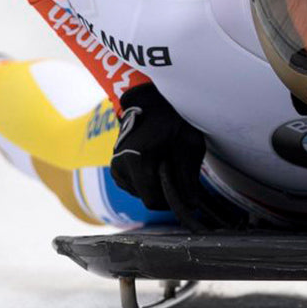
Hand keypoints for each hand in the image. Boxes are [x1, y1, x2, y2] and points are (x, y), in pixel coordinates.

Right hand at [110, 83, 205, 210]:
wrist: (151, 102)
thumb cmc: (174, 119)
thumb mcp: (190, 145)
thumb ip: (188, 177)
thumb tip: (191, 205)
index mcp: (135, 160)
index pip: (152, 200)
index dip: (171, 199)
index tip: (184, 187)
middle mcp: (119, 166)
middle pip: (147, 197)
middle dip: (165, 190)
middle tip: (176, 167)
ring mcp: (115, 168)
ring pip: (141, 193)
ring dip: (157, 184)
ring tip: (165, 161)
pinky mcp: (116, 169)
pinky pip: (136, 186)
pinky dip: (149, 180)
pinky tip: (156, 163)